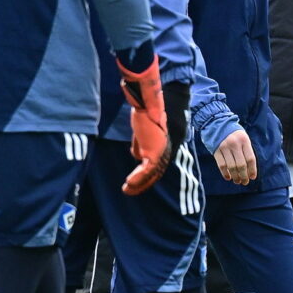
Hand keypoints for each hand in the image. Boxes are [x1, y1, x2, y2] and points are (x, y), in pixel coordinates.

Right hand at [114, 49, 167, 194]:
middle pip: (155, 172)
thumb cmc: (146, 111)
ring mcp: (161, 151)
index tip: (137, 183)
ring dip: (138, 184)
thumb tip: (136, 156)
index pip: (157, 165)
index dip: (147, 176)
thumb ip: (140, 143)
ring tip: (127, 190)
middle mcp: (165, 150)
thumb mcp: (142, 131)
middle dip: (143, 184)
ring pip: (151, 174)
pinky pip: (147, 169)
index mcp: (163, 145)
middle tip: (130, 190)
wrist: (149, 102)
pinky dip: (138, 178)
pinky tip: (128, 183)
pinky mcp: (155, 150)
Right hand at [213, 129, 256, 185]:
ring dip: (235, 176)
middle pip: (241, 165)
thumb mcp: (243, 137)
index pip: (250, 159)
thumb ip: (246, 150)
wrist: (217, 123)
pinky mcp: (216, 151)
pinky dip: (225, 173)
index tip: (253, 177)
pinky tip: (228, 177)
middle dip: (244, 176)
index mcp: (244, 140)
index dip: (252, 170)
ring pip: (231, 167)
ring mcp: (224, 147)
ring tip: (237, 181)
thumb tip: (250, 169)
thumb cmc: (233, 133)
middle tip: (245, 182)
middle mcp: (234, 144)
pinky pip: (221, 165)